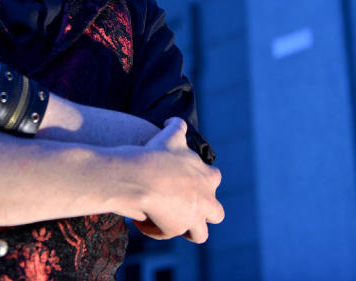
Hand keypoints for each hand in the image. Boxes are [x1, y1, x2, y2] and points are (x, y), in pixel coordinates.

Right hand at [131, 117, 223, 242]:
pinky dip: (157, 230)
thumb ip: (176, 127)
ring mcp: (194, 216)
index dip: (199, 183)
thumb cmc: (153, 154)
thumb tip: (173, 121)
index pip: (213, 180)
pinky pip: (167, 233)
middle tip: (177, 205)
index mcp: (207, 176)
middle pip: (216, 213)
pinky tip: (141, 221)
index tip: (179, 181)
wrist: (139, 175)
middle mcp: (207, 198)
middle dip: (201, 212)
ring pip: (200, 233)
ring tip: (162, 219)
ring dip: (184, 228)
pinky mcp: (178, 228)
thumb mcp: (169, 136)